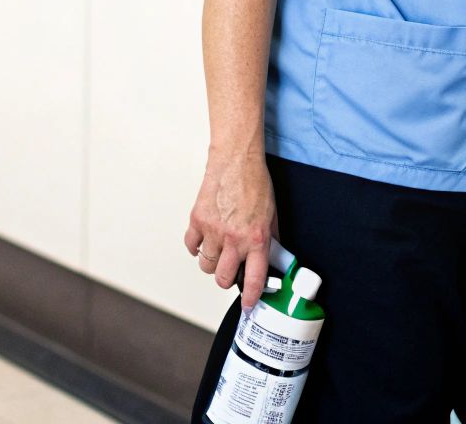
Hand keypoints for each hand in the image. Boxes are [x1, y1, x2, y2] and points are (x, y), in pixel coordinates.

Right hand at [183, 150, 276, 309]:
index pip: (254, 278)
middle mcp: (234, 239)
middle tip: (230, 274)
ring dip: (212, 264)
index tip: (249, 305)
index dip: (252, 297)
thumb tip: (273, 257)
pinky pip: (191, 246)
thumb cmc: (254, 183)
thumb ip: (271, 239)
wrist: (236, 160)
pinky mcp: (198, 220)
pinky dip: (196, 248)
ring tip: (218, 253)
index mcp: (257, 239)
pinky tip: (204, 241)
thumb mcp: (272, 215)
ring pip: (206, 265)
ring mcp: (213, 230)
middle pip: (223, 278)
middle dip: (227, 281)